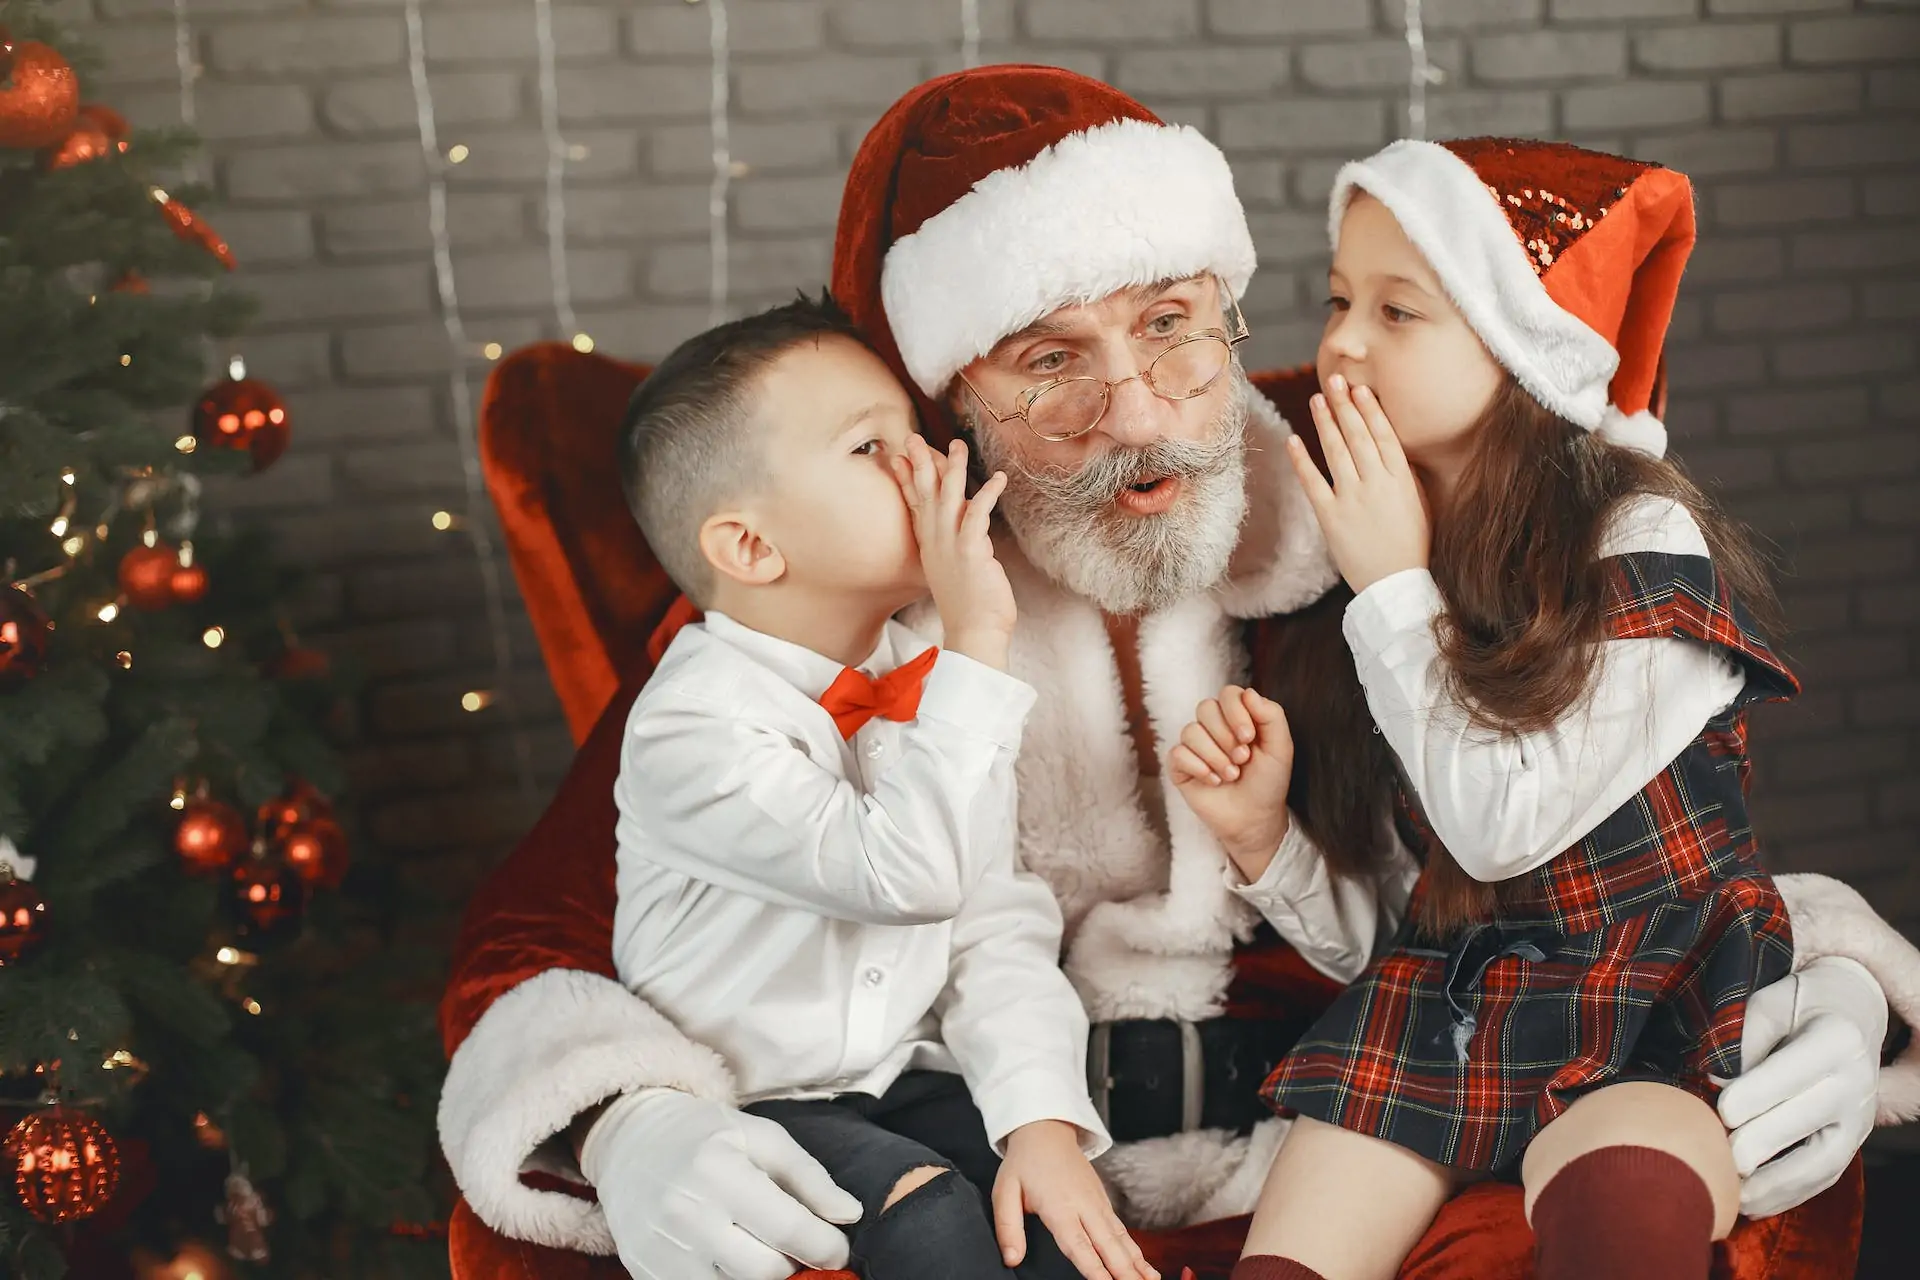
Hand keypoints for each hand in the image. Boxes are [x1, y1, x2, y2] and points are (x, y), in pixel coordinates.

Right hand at [581, 1089, 861, 1279]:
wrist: (629, 1143)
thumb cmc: (706, 1135)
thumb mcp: (762, 1137)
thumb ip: (809, 1178)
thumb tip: (849, 1217)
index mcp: (718, 1171)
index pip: (788, 1229)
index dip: (826, 1247)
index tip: (837, 1247)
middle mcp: (685, 1215)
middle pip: (765, 1272)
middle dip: (793, 1265)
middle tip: (796, 1246)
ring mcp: (661, 1250)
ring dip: (760, 1276)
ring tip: (761, 1247)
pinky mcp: (645, 1273)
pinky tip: (732, 1257)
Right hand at [893, 433, 1014, 668]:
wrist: (974, 632)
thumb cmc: (969, 606)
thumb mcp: (954, 570)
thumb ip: (954, 547)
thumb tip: (963, 530)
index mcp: (929, 546)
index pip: (913, 505)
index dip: (906, 479)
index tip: (900, 457)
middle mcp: (935, 542)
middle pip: (923, 494)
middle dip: (919, 463)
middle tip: (912, 437)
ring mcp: (950, 545)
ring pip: (947, 497)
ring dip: (952, 468)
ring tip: (957, 444)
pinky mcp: (970, 550)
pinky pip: (977, 513)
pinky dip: (987, 493)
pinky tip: (998, 478)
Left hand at [993, 1120, 1155, 1279]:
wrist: (1046, 1130)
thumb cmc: (1025, 1163)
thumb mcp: (1005, 1191)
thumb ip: (1008, 1227)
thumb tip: (1011, 1258)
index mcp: (1059, 1207)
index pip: (1078, 1244)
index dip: (1094, 1268)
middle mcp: (1084, 1206)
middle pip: (1107, 1244)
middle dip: (1124, 1270)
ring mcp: (1097, 1203)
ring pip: (1120, 1238)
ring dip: (1136, 1262)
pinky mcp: (1103, 1201)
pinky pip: (1122, 1230)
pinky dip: (1135, 1250)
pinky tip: (1145, 1267)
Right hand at [1167, 685, 1294, 882]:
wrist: (1255, 819)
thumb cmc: (1268, 782)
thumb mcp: (1280, 748)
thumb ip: (1271, 716)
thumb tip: (1247, 693)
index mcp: (1238, 717)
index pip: (1228, 694)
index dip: (1236, 712)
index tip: (1249, 738)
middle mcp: (1213, 727)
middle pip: (1205, 708)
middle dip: (1226, 736)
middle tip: (1242, 759)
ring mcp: (1195, 746)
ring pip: (1190, 731)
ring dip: (1215, 756)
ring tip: (1231, 775)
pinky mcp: (1180, 766)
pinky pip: (1177, 753)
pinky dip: (1199, 768)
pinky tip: (1213, 782)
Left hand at [1284, 374, 1429, 595]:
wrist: (1396, 584)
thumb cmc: (1412, 545)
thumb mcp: (1419, 504)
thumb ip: (1405, 476)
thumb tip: (1391, 447)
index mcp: (1401, 480)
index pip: (1383, 435)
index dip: (1370, 410)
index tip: (1360, 389)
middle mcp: (1377, 484)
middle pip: (1358, 436)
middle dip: (1345, 405)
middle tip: (1334, 379)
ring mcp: (1352, 500)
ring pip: (1336, 452)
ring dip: (1325, 423)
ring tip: (1316, 399)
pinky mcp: (1331, 517)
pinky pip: (1313, 482)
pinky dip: (1302, 460)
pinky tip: (1294, 439)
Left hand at [1718, 957, 1884, 1217]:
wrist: (1851, 1014)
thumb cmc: (1797, 1005)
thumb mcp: (1768, 1004)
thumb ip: (1742, 1039)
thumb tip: (1711, 1082)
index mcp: (1837, 1039)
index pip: (1795, 1073)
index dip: (1755, 1095)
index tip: (1721, 1112)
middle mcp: (1857, 1082)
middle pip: (1806, 1121)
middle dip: (1758, 1143)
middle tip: (1715, 1158)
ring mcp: (1860, 1118)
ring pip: (1820, 1162)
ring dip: (1773, 1184)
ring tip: (1730, 1194)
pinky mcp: (1853, 1143)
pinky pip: (1824, 1177)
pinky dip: (1788, 1194)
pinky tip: (1751, 1202)